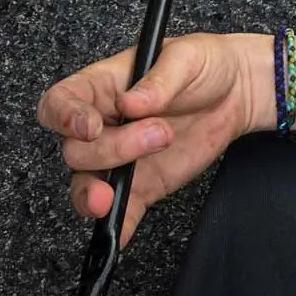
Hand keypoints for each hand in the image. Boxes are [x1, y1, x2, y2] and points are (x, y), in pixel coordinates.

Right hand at [37, 32, 262, 246]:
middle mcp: (103, 125)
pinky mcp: (141, 185)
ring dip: (97, 193)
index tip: (89, 127)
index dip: (64, 117)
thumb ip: (158, 80)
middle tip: (160, 132)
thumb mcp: (187, 57)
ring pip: (85, 184)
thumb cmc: (204, 64)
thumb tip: (130, 102)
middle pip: (77, 149)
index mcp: (102, 86)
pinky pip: (121, 212)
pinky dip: (117, 227)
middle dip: (114, 147)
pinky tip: (118, 238)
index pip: (59, 102)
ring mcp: (119, 159)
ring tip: (121, 191)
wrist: (236, 94)